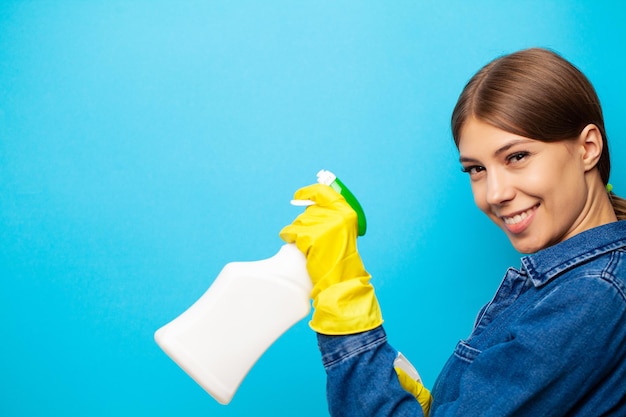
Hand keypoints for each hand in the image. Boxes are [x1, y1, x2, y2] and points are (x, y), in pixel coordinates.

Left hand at [280, 184, 382, 334]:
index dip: (309, 192)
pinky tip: (301, 249)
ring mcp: (324, 227)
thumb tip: (306, 203)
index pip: (324, 192)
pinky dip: (291, 239)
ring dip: (297, 233)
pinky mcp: (311, 237)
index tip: (298, 196)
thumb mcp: (342, 232)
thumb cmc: (340, 259)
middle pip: (308, 211)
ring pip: (298, 222)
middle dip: (304, 224)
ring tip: (310, 247)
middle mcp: (338, 217)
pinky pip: (291, 232)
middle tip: (312, 239)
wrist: (341, 281)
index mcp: (347, 213)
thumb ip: (330, 216)